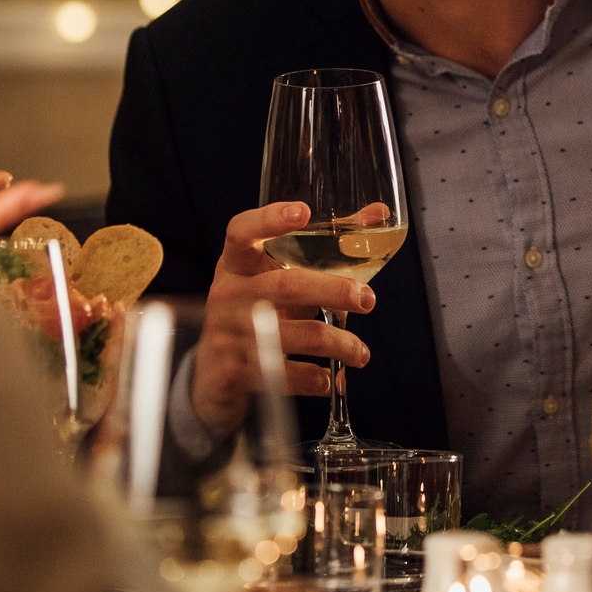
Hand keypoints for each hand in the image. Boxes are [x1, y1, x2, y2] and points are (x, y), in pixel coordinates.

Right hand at [193, 202, 374, 436]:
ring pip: (293, 335)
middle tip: (367, 299)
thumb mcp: (276, 279)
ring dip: (337, 344)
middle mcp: (227, 295)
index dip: (270, 220)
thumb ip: (324, 249)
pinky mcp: (233, 373)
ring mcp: (225, 334)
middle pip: (285, 286)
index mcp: (235, 264)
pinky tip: (329, 379)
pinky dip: (315, 379)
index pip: (242, 232)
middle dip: (333, 291)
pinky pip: (284, 375)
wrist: (213, 375)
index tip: (304, 212)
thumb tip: (378, 214)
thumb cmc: (256, 313)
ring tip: (360, 353)